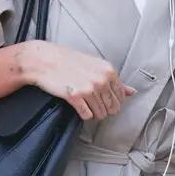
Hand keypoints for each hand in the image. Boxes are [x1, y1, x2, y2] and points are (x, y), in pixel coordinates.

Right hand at [22, 41, 136, 120]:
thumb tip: (131, 91)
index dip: (112, 102)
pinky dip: (82, 113)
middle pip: (112, 108)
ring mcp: (89, 88)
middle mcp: (101, 80)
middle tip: (91, 102)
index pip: (120, 98)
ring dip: (92, 112)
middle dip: (103, 109)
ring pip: (100, 114)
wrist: (43, 60)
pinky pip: (87, 115)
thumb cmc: (66, 60)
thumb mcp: (95, 65)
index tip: (102, 99)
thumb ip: (113, 79)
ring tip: (83, 102)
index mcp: (108, 71)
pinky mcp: (75, 97)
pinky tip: (77, 104)